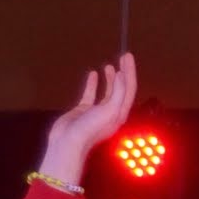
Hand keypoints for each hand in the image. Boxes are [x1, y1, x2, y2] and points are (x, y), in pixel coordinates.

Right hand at [38, 52, 137, 186]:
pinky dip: (94, 84)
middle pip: (122, 88)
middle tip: (124, 56)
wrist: (68, 142)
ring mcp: (98, 111)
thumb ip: (117, 93)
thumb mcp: (109, 110)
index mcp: (120, 112)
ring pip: (108, 91)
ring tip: (110, 65)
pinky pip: (91, 94)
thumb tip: (122, 75)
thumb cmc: (91, 128)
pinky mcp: (84, 110)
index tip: (128, 55)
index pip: (129, 88)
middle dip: (124, 72)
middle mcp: (112, 111)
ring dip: (111, 78)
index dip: (130, 71)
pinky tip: (93, 74)